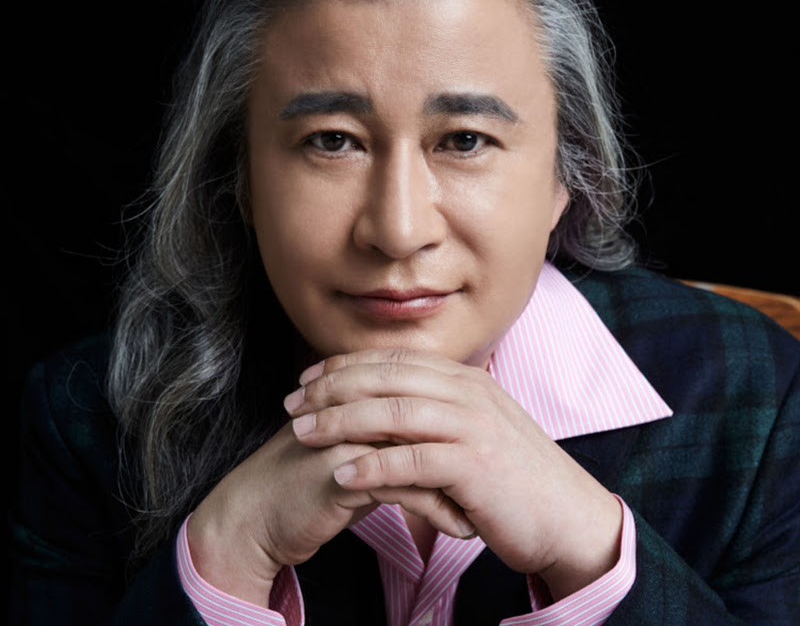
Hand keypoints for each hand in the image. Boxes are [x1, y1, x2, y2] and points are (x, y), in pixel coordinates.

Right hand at [187, 416, 471, 605]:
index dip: (460, 423)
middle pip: (429, 420)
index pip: (425, 397)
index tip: (491, 453)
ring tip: (485, 511)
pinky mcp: (343, 471)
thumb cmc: (306, 484)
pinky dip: (437, 509)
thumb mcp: (354, 451)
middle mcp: (357, 406)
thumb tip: (432, 435)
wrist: (254, 517)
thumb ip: (387, 435)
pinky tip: (459, 528)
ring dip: (460, 485)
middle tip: (499, 483)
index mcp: (359, 393)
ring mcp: (350, 434)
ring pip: (422, 452)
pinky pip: (405, 487)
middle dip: (467, 454)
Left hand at [287, 349, 623, 600]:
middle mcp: (467, 392)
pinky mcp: (475, 465)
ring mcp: (473, 426)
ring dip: (341, 422)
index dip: (344, 365)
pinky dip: (373, 468)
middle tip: (292, 402)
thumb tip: (390, 402)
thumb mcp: (476, 427)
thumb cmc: (513, 475)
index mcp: (464, 378)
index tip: (307, 377)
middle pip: (385, 379)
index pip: (393, 360)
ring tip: (303, 433)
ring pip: (393, 413)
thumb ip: (438, 408)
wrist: (567, 515)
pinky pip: (413, 462)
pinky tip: (342, 475)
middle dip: (332, 388)